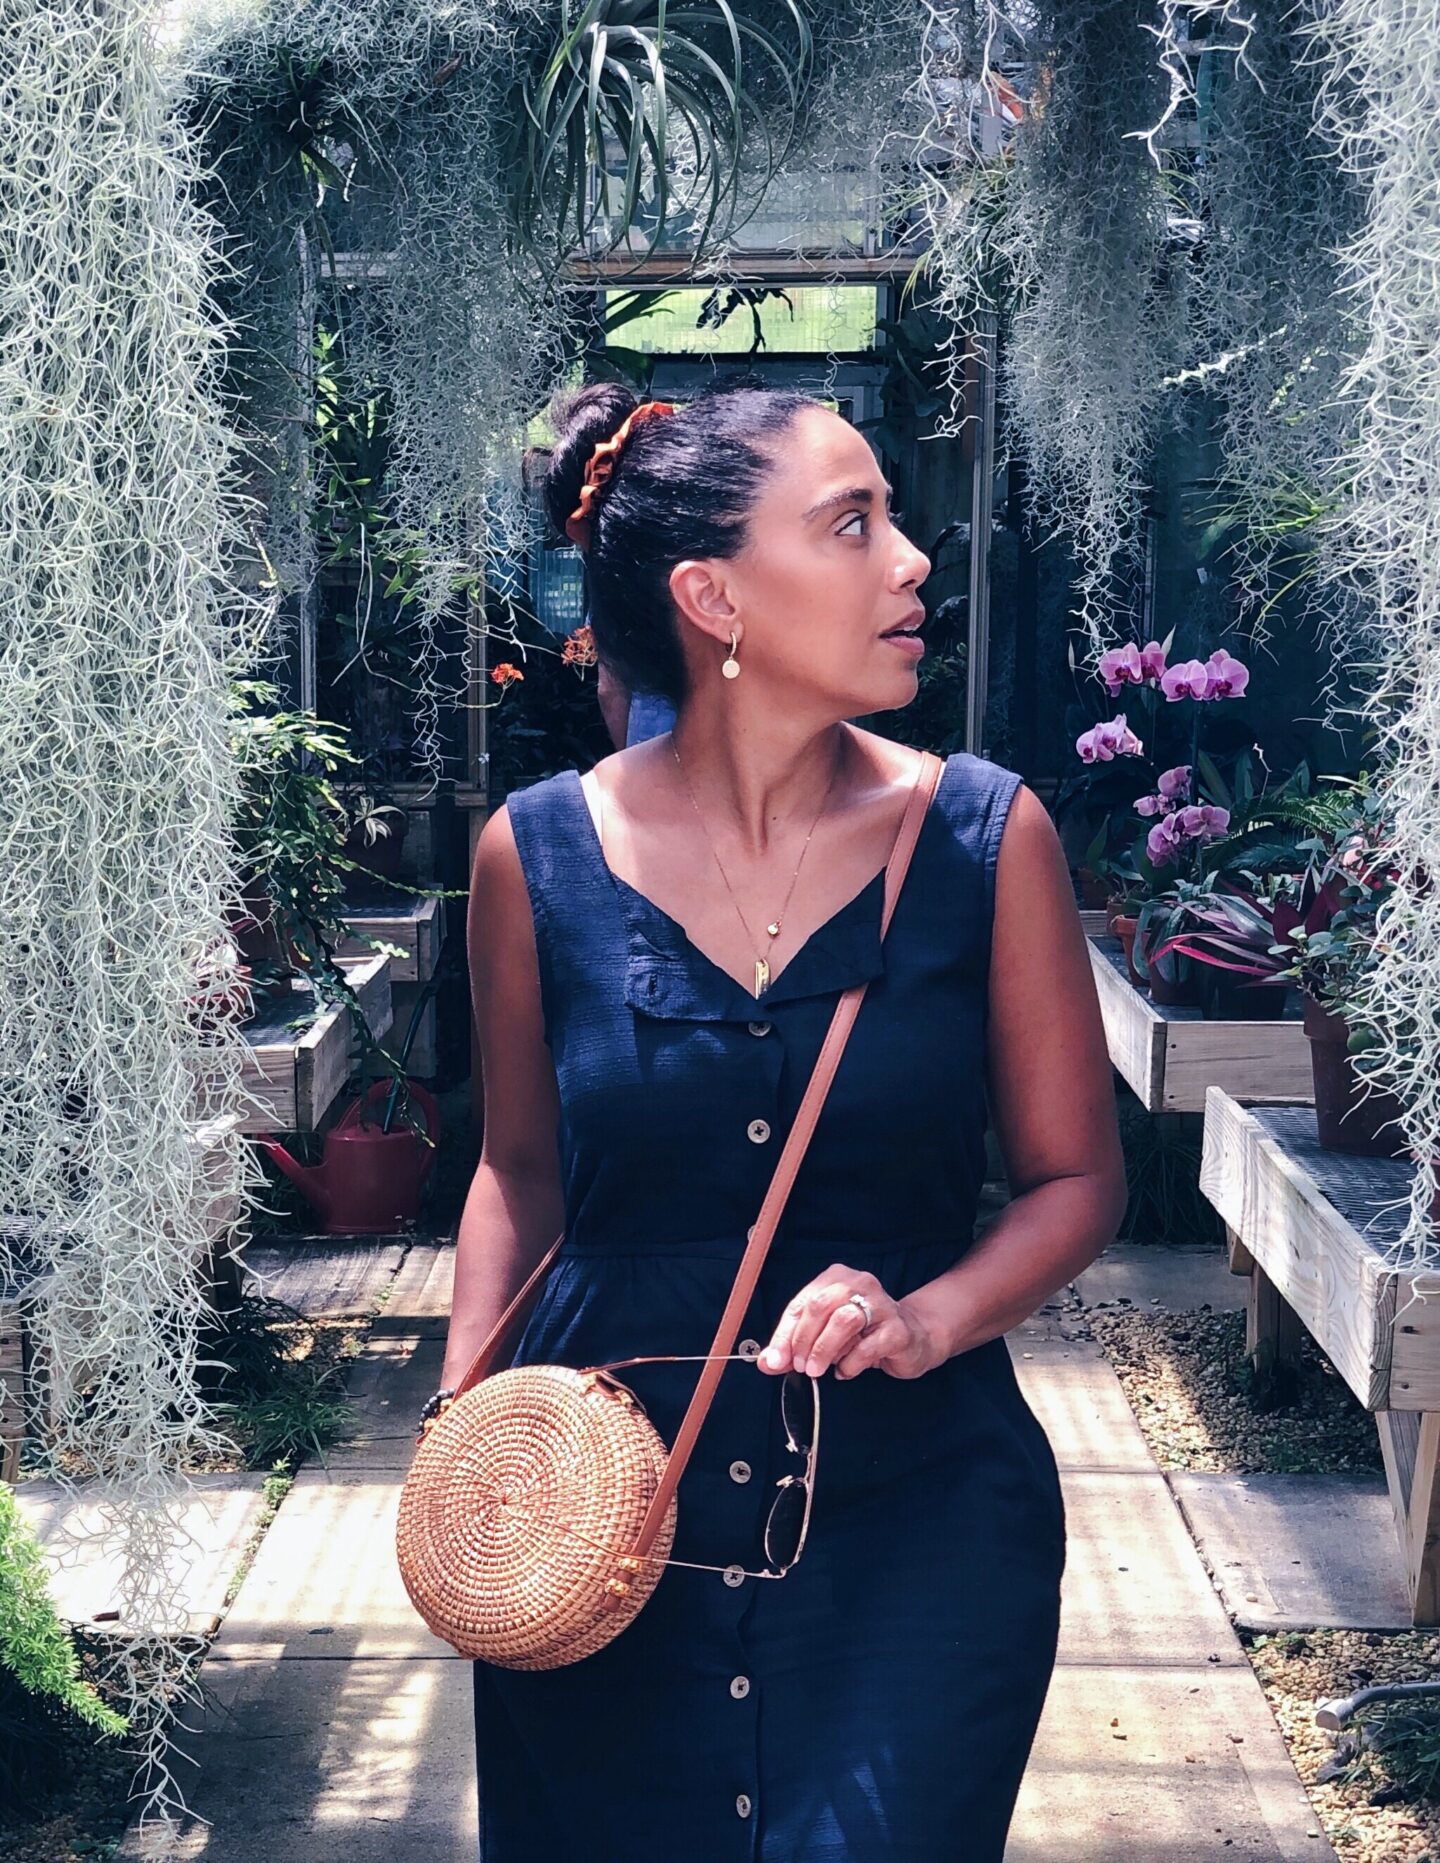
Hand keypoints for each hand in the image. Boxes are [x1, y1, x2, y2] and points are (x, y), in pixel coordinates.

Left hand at [756, 1265, 948, 1382]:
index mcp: (836, 1278)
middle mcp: (859, 1283)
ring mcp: (882, 1304)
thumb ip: (794, 1347)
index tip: (776, 1360)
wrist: (912, 1338)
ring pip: (844, 1320)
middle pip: (820, 1306)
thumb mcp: (824, 1337)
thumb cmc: (862, 1334)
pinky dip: (851, 1363)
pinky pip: (868, 1346)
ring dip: (825, 1350)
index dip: (784, 1334)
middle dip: (804, 1341)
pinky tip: (846, 1370)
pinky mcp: (898, 1329)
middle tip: (801, 1367)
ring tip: (819, 1370)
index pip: (802, 1303)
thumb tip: (767, 1362)